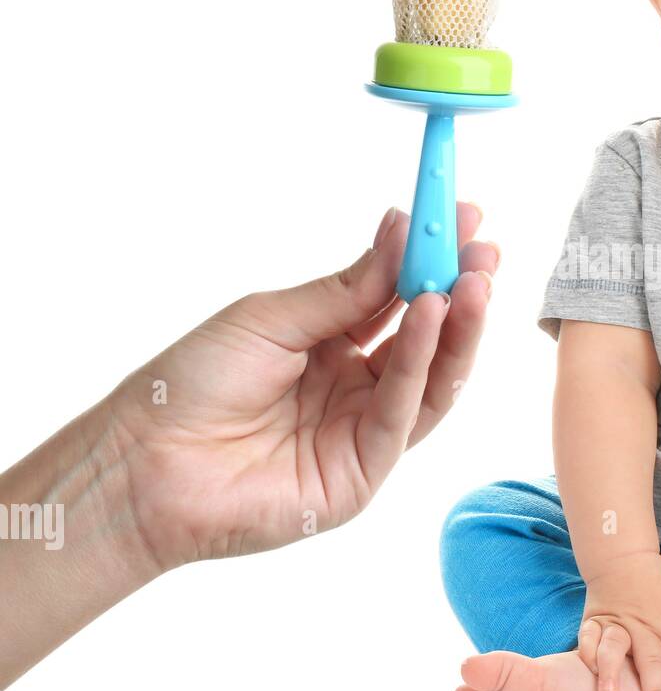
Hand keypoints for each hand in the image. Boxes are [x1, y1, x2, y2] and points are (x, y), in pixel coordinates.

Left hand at [104, 203, 498, 571]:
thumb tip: (401, 230)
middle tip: (486, 249)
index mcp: (332, 347)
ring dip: (459, 327)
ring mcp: (363, 433)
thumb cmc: (191, 384)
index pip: (399, 300)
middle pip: (428, 340)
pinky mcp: (363, 473)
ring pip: (431, 379)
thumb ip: (347, 288)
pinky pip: (403, 412)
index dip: (434, 262)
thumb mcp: (272, 316)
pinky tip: (435, 315)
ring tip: (477, 280)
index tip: (462, 217)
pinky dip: (425, 362)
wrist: (143, 461)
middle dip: (462, 292)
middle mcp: (357, 389)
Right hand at [578, 552, 660, 690]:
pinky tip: (588, 670)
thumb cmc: (656, 586)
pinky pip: (588, 637)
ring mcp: (616, 624)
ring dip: (612, 671)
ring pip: (614, 648)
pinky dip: (587, 653)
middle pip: (652, 659)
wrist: (622, 558)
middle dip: (655, 690)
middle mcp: (643, 626)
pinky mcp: (594, 621)